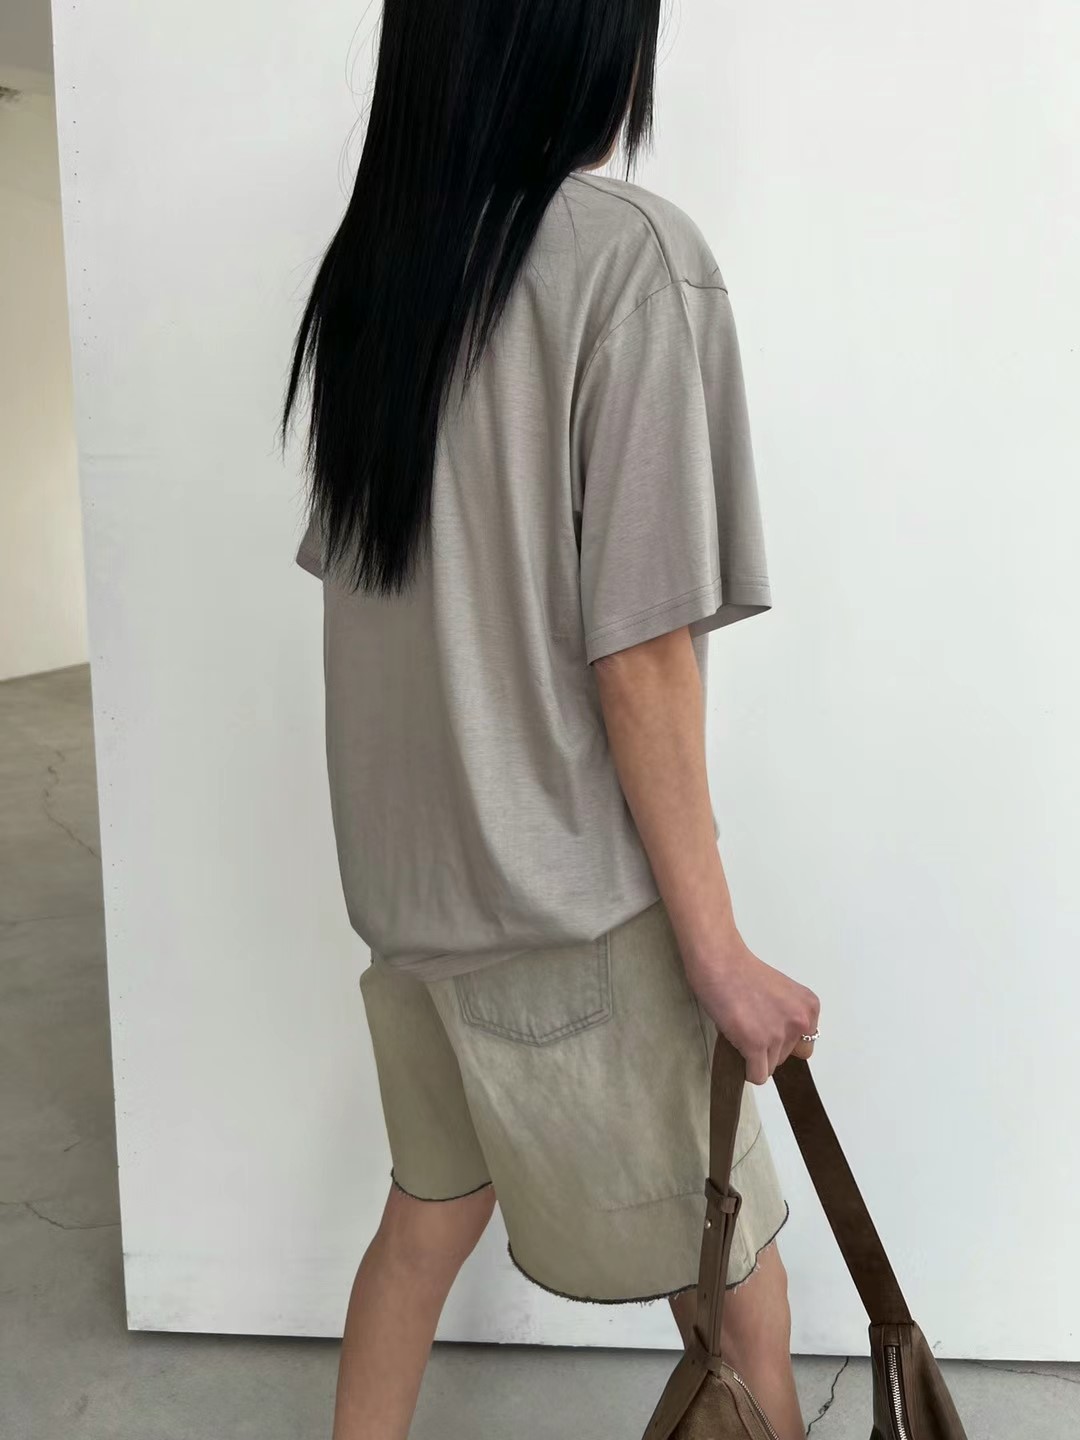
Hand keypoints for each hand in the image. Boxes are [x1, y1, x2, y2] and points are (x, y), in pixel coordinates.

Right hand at [683, 931, 819, 1085]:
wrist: (720, 961)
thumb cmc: (742, 972)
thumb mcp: (781, 993)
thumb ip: (787, 1017)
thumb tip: (778, 1048)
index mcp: (809, 1007)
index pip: (803, 1045)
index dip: (782, 1040)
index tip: (765, 1027)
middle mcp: (800, 1022)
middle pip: (785, 1058)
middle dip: (766, 1047)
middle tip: (748, 1024)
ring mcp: (778, 1034)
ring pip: (769, 1067)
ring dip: (753, 1055)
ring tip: (739, 1028)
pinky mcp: (756, 1044)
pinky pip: (757, 1075)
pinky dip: (746, 1069)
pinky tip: (736, 1047)